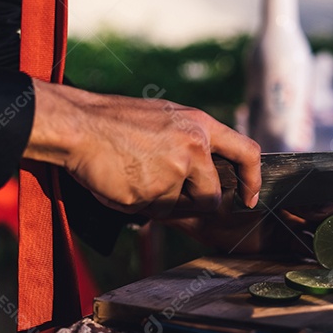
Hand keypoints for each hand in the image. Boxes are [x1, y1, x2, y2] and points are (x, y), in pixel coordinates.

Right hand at [24, 79, 260, 214]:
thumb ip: (191, 143)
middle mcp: (194, 147)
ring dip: (158, 200)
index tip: (249, 197)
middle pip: (211, 196)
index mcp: (200, 125)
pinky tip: (122, 181)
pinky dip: (137, 204)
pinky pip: (152, 212)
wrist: (79, 126)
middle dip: (191, 202)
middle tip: (164, 190)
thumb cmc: (116, 122)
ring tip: (134, 174)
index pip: (247, 153)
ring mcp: (173, 172)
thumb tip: (208, 177)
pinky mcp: (152, 194)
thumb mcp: (165, 119)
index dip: (252, 180)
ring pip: (177, 206)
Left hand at [164, 199, 332, 255]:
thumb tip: (328, 208)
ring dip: (332, 244)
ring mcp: (282, 225)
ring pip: (315, 235)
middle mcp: (291, 206)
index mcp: (292, 186)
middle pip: (326, 217)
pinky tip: (327, 261)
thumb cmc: (229, 184)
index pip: (327, 194)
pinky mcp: (271, 244)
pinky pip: (298, 250)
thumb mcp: (266, 183)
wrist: (199, 205)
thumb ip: (298, 195)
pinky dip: (313, 256)